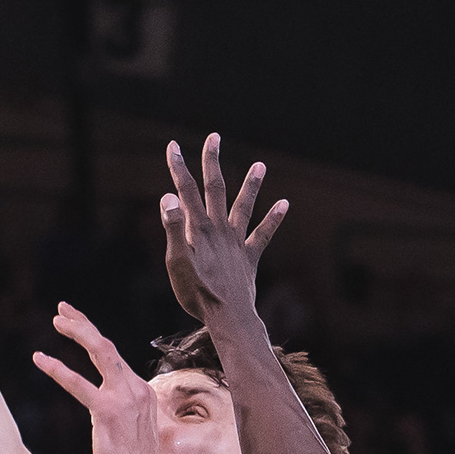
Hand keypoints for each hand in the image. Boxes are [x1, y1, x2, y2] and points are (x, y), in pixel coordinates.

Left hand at [30, 302, 163, 453]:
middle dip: (84, 324)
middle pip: (108, 347)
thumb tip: (106, 410)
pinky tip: (40, 359)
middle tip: (62, 311)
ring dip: (77, 331)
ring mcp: (125, 398)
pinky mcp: (108, 412)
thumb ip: (122, 414)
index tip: (77, 326)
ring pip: (100, 352)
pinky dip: (58, 369)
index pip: (115, 359)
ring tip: (57, 320)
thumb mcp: (133, 432)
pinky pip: (79, 384)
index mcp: (143, 393)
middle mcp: (137, 389)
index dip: (94, 339)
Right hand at [161, 134, 285, 321]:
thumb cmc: (197, 294)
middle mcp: (219, 229)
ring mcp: (236, 242)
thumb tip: (169, 196)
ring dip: (251, 185)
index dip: (178, 167)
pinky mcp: (249, 257)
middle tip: (214, 138)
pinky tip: (285, 203)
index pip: (185, 191)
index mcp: (197, 229)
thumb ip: (172, 228)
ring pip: (243, 206)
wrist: (228, 316)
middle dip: (212, 162)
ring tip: (261, 165)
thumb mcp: (176, 262)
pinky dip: (274, 219)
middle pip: (215, 188)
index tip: (173, 146)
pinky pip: (263, 234)